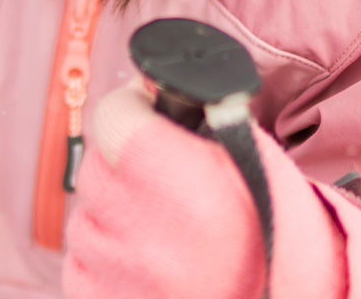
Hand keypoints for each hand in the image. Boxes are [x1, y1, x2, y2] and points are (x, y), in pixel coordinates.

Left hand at [63, 81, 345, 298]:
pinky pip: (81, 262)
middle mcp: (144, 236)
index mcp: (187, 189)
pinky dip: (106, 257)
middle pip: (97, 164)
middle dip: (123, 162)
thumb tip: (152, 83)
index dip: (133, 109)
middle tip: (165, 182)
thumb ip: (204, 116)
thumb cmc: (279, 242)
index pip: (114, 116)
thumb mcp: (257, 164)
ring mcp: (117, 277)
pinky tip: (150, 265)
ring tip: (166, 233)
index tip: (147, 114)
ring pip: (87, 214)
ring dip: (116, 213)